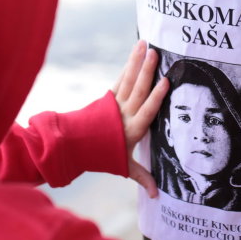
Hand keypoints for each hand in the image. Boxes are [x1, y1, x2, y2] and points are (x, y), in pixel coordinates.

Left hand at [113, 40, 168, 197]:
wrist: (73, 147)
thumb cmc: (103, 157)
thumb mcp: (124, 167)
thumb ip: (142, 177)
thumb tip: (157, 195)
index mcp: (132, 130)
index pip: (148, 110)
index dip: (157, 96)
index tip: (166, 80)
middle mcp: (125, 114)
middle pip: (138, 89)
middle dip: (147, 70)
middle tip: (156, 52)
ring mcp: (115, 104)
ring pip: (129, 79)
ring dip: (137, 61)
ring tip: (145, 44)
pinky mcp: (108, 98)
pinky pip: (121, 79)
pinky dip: (128, 66)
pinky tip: (134, 54)